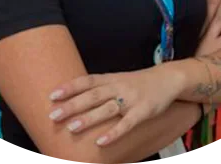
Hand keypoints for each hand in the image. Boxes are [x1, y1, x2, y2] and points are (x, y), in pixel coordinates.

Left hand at [48, 68, 182, 145]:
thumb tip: (76, 98)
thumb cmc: (138, 82)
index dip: (70, 87)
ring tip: (72, 127)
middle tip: (54, 114)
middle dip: (72, 105)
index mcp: (110, 78)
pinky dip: (114, 132)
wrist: (167, 78)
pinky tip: (101, 142)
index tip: (52, 95)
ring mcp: (131, 99)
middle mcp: (118, 87)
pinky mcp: (143, 111)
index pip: (87, 81)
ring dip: (89, 118)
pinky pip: (127, 123)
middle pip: (93, 95)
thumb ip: (101, 87)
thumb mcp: (118, 79)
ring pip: (106, 109)